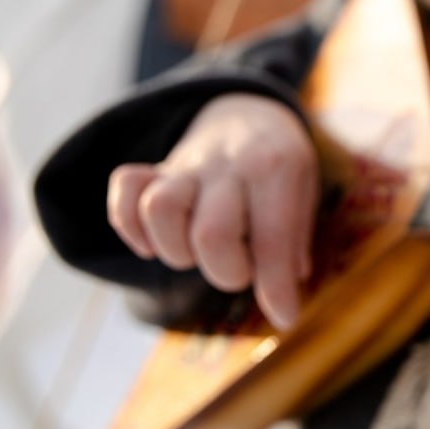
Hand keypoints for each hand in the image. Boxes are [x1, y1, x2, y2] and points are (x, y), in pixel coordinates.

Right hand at [107, 93, 319, 329]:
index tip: (286, 318)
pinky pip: (125, 192)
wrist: (247, 110)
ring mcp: (186, 165)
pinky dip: (129, 226)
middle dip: (227, 272)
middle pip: (211, 234)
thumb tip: (284, 303)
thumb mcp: (304, 189)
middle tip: (241, 268)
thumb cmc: (281, 164)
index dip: (276, 287)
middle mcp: (227, 164)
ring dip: (176, 250)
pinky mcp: (154, 170)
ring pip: (159, 210)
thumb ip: (294, 239)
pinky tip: (151, 244)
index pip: (272, 237)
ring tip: (197, 253)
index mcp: (275, 168)